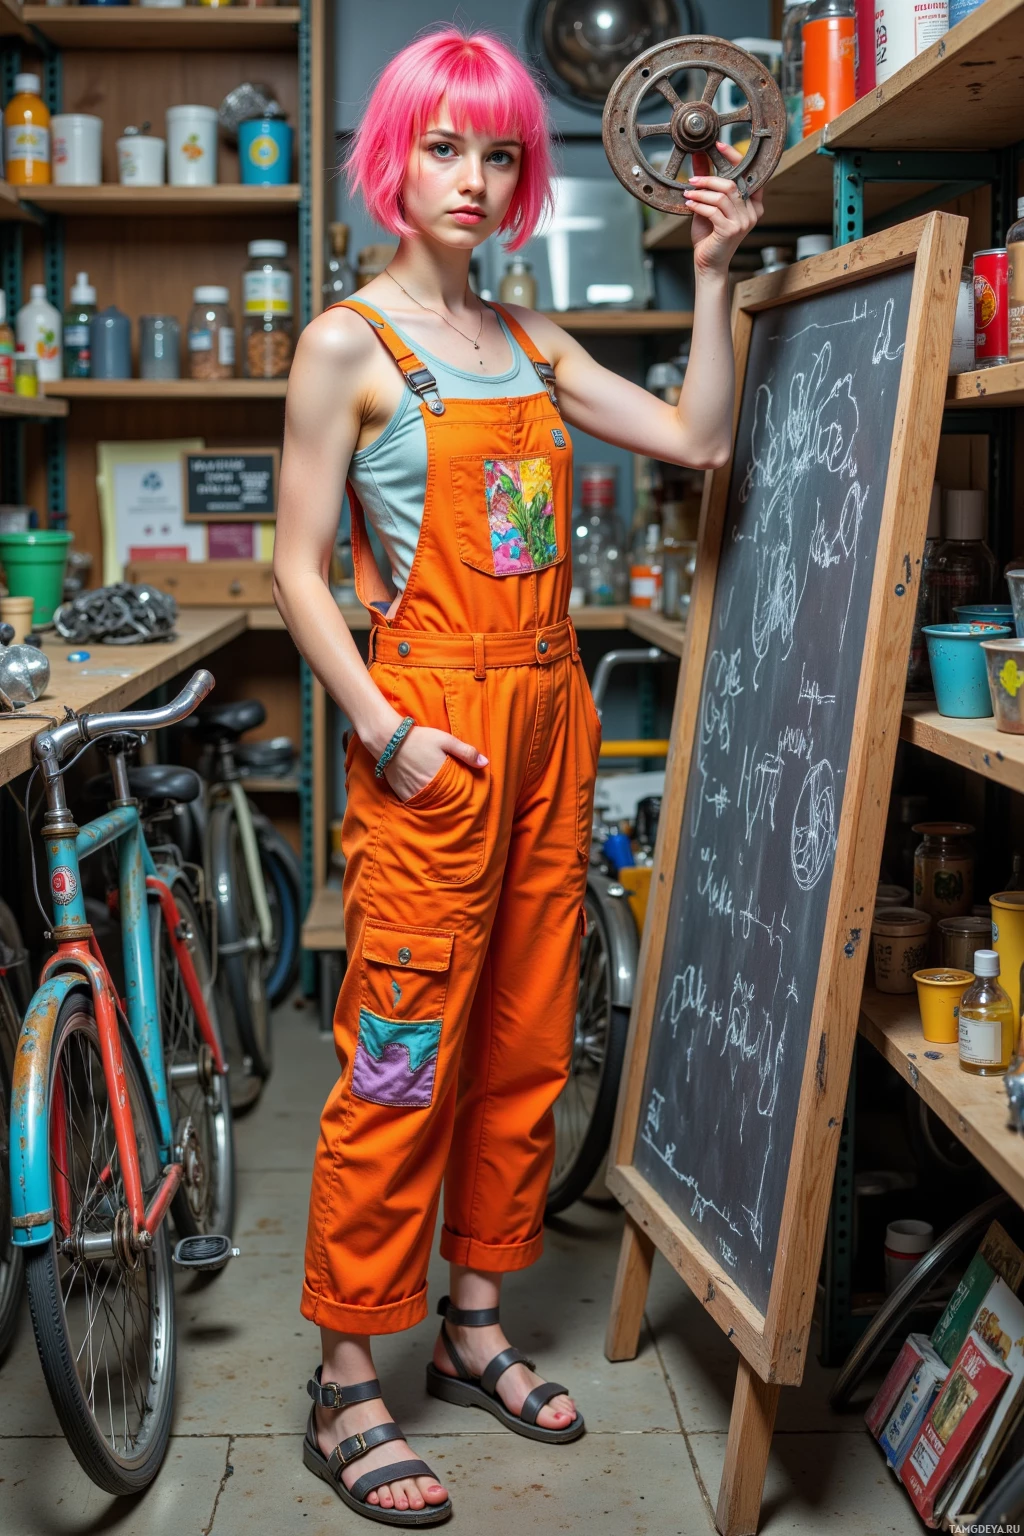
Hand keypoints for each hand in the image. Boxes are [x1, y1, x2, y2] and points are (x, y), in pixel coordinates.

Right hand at [385, 724, 486, 803]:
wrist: (387, 738)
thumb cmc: (419, 738)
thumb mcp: (446, 740)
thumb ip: (466, 752)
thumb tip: (486, 763)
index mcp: (439, 779)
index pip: (455, 795)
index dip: (461, 798)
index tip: (466, 799)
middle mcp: (426, 789)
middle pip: (442, 801)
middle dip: (448, 801)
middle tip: (454, 803)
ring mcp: (412, 792)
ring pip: (428, 804)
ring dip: (434, 802)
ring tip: (440, 800)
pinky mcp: (401, 792)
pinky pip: (414, 803)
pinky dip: (420, 801)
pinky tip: (425, 797)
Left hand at [685, 142, 763, 278]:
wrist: (708, 263)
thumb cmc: (709, 236)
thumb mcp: (708, 205)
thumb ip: (707, 183)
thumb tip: (699, 157)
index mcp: (753, 204)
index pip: (749, 173)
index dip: (735, 157)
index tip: (719, 144)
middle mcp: (752, 212)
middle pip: (732, 184)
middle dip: (709, 178)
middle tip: (692, 178)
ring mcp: (743, 222)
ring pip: (722, 196)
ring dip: (702, 192)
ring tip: (688, 192)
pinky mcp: (731, 230)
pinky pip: (713, 210)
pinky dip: (699, 205)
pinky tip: (689, 203)